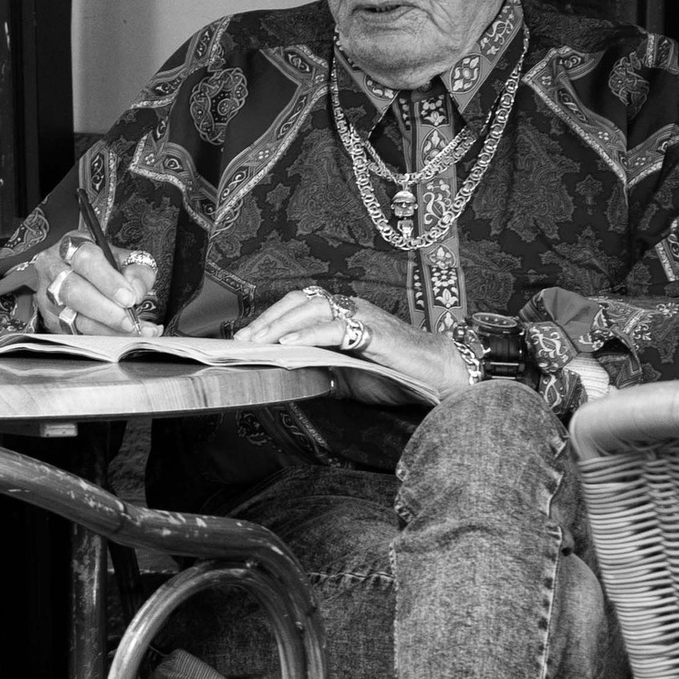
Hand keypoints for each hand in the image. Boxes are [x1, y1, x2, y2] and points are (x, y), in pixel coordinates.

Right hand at [31, 236, 158, 336]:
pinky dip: (102, 337)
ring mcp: (48, 295)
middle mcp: (54, 268)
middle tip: (130, 321)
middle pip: (74, 291)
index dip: (108, 281)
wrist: (80, 273)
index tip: (129, 298)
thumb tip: (137, 292)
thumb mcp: (124, 258)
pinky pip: (74, 332)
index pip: (86, 260)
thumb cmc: (103, 264)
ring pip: (72, 316)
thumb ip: (137, 271)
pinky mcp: (50, 318)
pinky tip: (121, 336)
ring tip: (134, 331)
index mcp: (72, 245)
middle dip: (106, 310)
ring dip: (106, 328)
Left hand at [240, 283, 477, 402]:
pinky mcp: (372, 331)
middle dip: (267, 320)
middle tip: (242, 340)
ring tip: (258, 342)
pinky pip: (335, 328)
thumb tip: (284, 375)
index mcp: (342, 313)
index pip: (298, 306)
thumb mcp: (346, 373)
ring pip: (312, 310)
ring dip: (280, 326)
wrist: (435, 374)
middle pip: (299, 302)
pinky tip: (289, 345)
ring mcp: (361, 315)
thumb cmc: (393, 373)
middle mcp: (350, 307)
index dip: (270, 318)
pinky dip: (309, 335)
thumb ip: (319, 368)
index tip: (245, 337)